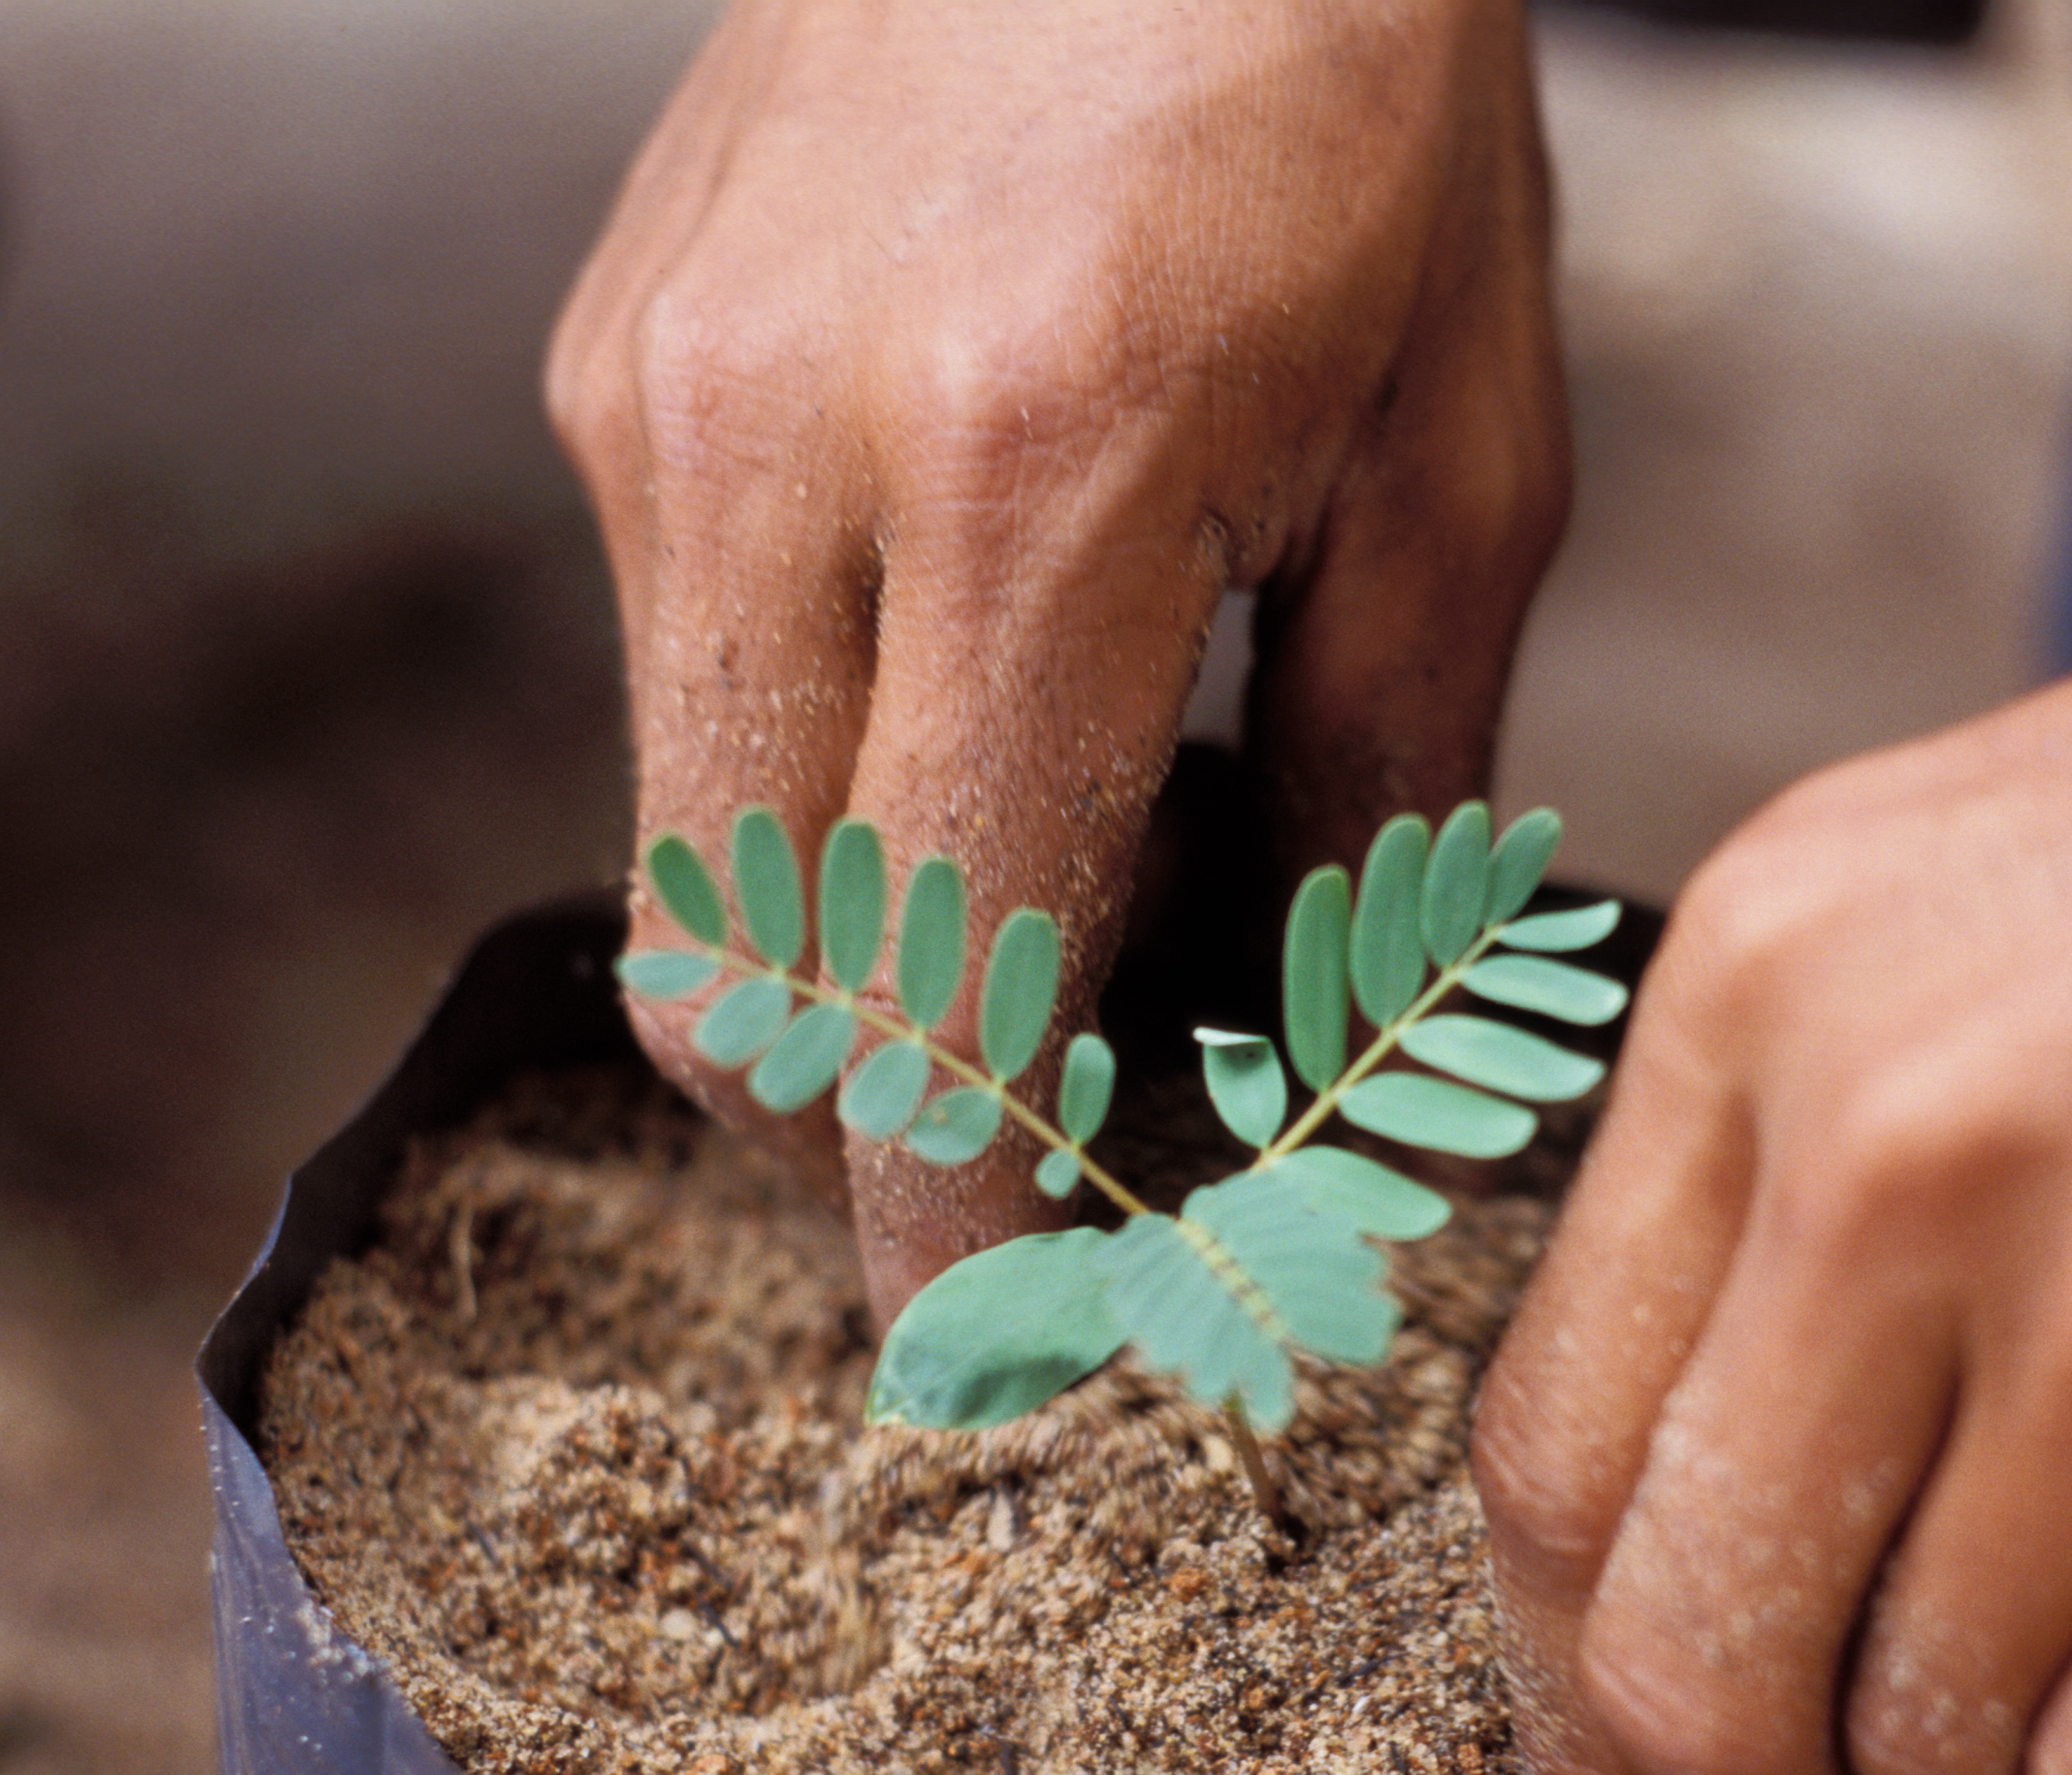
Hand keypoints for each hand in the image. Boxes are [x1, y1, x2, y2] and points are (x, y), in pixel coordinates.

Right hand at [548, 0, 1567, 1318]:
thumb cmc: (1365, 90)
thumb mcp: (1466, 456)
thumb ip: (1376, 795)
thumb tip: (1294, 1052)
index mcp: (1038, 489)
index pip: (925, 1003)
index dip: (951, 1235)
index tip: (1009, 1351)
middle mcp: (779, 457)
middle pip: (738, 996)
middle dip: (880, 1132)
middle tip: (1057, 1141)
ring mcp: (655, 402)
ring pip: (679, 860)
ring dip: (840, 958)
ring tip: (1045, 870)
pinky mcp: (605, 360)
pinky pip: (670, 683)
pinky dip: (803, 773)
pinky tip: (962, 675)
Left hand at [1472, 437, 2071, 1774]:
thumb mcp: (1982, 904)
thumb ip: (1816, 1192)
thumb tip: (1748, 1556)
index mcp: (1766, 992)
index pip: (1545, 1458)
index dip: (1579, 1679)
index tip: (1654, 1774)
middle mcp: (1900, 1147)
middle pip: (1688, 1661)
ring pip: (1941, 1749)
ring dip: (2027, 1770)